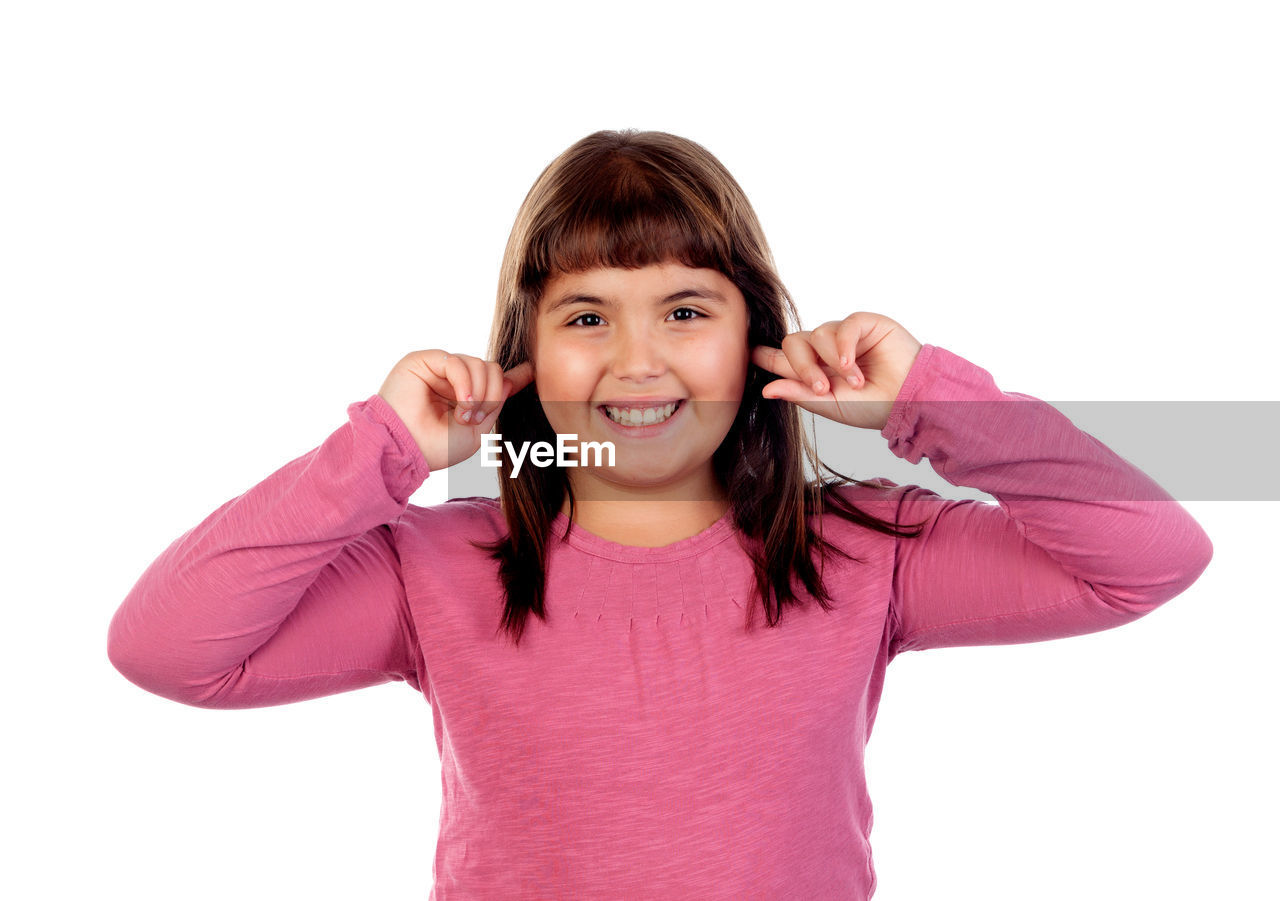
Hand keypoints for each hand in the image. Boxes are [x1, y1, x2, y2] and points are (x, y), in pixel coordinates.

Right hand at [378, 350, 534, 472]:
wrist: (405, 451)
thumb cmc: (435, 448)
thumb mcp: (476, 431)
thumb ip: (495, 403)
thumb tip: (510, 379)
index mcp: (463, 396)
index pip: (491, 379)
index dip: (513, 376)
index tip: (532, 371)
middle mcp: (451, 380)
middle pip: (491, 370)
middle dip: (494, 394)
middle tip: (477, 417)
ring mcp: (437, 369)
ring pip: (479, 364)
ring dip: (480, 393)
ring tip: (465, 416)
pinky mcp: (423, 361)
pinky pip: (458, 362)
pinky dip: (465, 384)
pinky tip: (461, 404)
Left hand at [751, 312, 922, 430]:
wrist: (909, 401)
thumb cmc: (874, 407)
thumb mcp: (831, 405)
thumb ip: (799, 394)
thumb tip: (766, 389)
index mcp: (814, 370)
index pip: (782, 358)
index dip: (764, 355)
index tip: (747, 352)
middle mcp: (825, 350)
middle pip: (793, 342)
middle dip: (800, 364)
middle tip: (820, 387)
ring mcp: (843, 335)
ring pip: (817, 333)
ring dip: (830, 360)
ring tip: (853, 381)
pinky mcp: (864, 324)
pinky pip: (843, 325)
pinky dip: (844, 345)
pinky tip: (852, 364)